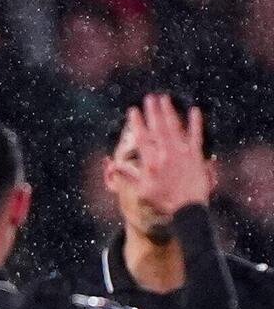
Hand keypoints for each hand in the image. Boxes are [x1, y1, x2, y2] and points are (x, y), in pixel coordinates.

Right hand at [111, 94, 211, 213]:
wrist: (187, 210)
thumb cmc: (163, 203)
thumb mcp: (141, 192)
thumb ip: (128, 176)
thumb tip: (112, 165)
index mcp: (151, 163)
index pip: (142, 138)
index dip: (137, 123)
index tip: (133, 110)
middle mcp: (166, 155)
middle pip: (158, 128)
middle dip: (153, 112)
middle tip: (149, 97)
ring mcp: (183, 154)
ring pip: (175, 128)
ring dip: (169, 112)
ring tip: (165, 99)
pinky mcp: (196, 156)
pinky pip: (196, 136)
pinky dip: (195, 123)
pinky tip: (194, 111)